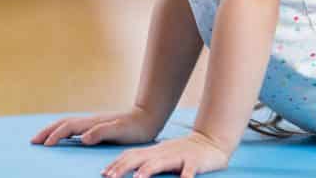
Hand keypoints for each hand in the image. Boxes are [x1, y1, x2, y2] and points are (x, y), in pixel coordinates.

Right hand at [30, 105, 161, 146]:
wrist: (148, 118)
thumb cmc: (136, 127)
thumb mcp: (120, 131)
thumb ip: (102, 132)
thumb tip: (83, 137)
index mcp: (93, 123)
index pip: (69, 127)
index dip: (56, 135)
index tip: (45, 145)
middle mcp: (91, 121)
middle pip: (64, 124)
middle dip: (47, 131)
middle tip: (32, 141)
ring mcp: (93, 123)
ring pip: (68, 125)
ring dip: (53, 130)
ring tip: (42, 139)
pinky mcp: (98, 127)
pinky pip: (75, 129)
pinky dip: (63, 132)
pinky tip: (63, 138)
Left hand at [102, 130, 231, 177]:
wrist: (211, 141)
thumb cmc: (185, 152)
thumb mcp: (164, 154)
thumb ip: (148, 160)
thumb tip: (130, 170)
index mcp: (156, 151)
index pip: (132, 155)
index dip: (117, 164)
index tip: (103, 174)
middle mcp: (164, 152)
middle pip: (140, 157)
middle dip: (124, 167)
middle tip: (110, 177)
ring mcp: (179, 156)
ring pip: (161, 162)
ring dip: (148, 170)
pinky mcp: (194, 162)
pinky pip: (189, 170)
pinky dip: (184, 177)